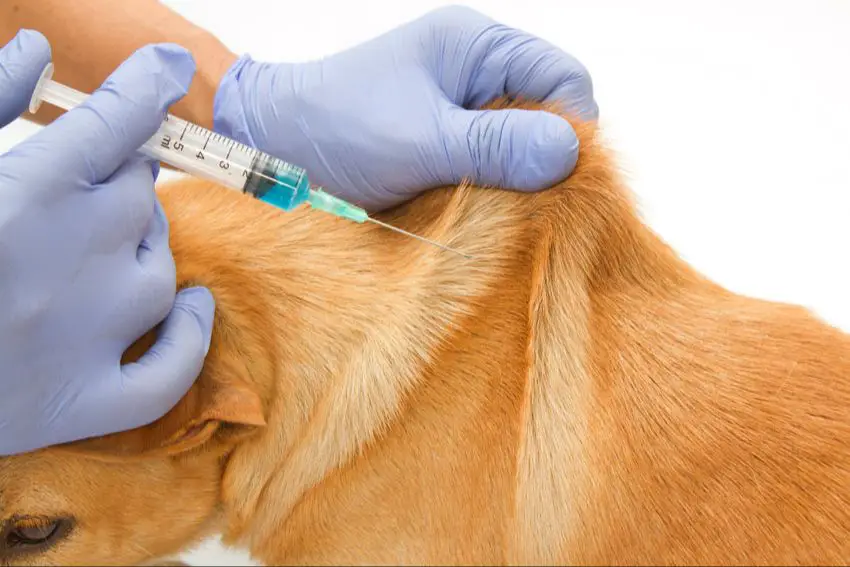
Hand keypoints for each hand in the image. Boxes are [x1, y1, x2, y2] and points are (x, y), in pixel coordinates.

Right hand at [0, 30, 215, 455]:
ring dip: (143, 251)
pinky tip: (191, 308)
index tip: (166, 63)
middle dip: (121, 182)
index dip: (145, 86)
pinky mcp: (81, 402)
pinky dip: (189, 338)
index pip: (116, 122)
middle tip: (86, 192)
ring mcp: (84, 336)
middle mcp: (71, 257)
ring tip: (99, 250)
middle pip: (141, 195)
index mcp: (28, 193)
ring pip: (160, 271)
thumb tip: (37, 50)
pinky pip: (171, 370)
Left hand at [213, 5, 597, 211]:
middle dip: (546, 159)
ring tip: (501, 213)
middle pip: (548, 114)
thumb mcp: (420, 138)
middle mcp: (475, 73)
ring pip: (522, 148)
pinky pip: (492, 169)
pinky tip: (482, 216)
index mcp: (475, 46)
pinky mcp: (446, 146)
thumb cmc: (335, 128)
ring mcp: (460, 111)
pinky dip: (494, 194)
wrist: (271, 148)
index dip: (572, 128)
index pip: (562, 78)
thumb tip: (572, 152)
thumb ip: (494, 146)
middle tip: (532, 205)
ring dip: (518, 182)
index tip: (560, 180)